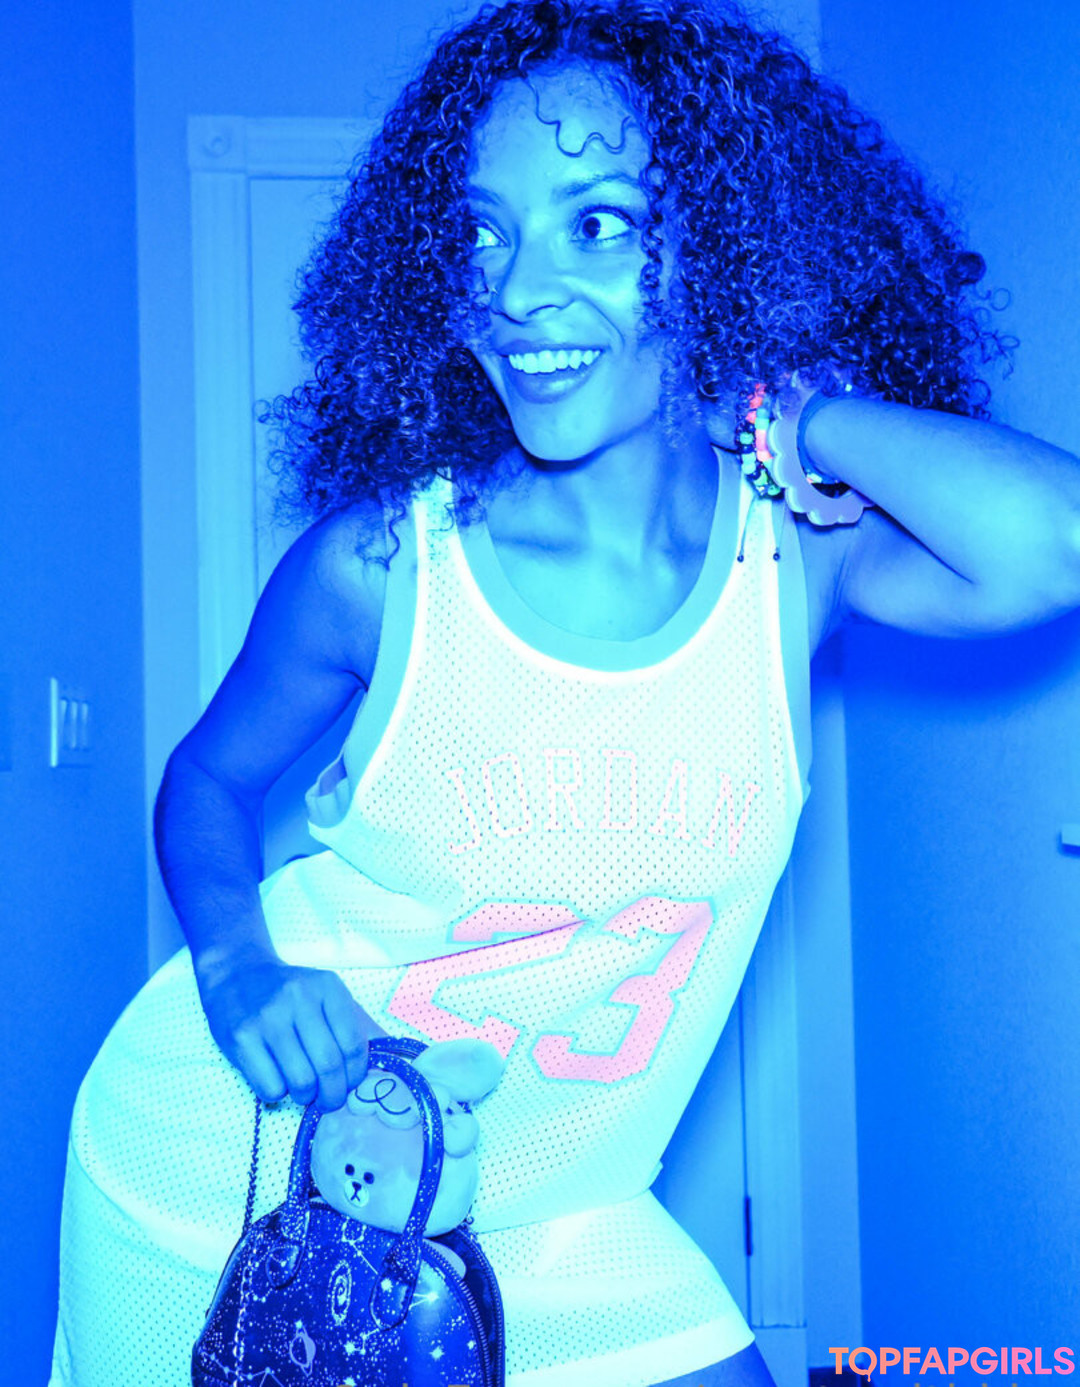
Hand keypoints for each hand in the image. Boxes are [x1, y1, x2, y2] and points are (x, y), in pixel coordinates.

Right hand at [196, 952, 384, 1110]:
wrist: (237, 975)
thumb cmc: (288, 994)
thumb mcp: (323, 994)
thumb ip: (346, 1024)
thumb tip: (364, 1073)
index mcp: (327, 987)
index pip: (353, 1044)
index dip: (355, 1075)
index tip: (350, 1086)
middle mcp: (298, 998)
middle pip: (328, 1066)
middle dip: (333, 1095)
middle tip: (329, 1101)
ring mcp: (268, 1017)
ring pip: (301, 1081)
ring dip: (306, 1097)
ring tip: (303, 1091)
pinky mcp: (241, 1037)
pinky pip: (271, 1087)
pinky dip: (278, 1094)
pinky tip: (276, 1079)